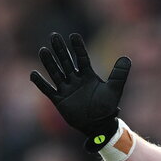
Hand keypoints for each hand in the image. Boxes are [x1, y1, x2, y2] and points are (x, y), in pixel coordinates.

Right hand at [30, 33, 131, 150]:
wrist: (99, 125)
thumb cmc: (107, 107)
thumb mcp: (114, 89)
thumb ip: (119, 74)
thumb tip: (126, 58)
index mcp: (88, 75)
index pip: (82, 58)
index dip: (78, 47)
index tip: (73, 35)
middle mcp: (75, 80)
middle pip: (66, 62)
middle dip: (60, 50)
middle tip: (54, 36)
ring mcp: (66, 89)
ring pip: (56, 73)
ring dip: (49, 62)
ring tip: (43, 50)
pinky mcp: (59, 100)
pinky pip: (48, 90)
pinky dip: (41, 83)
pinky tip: (33, 74)